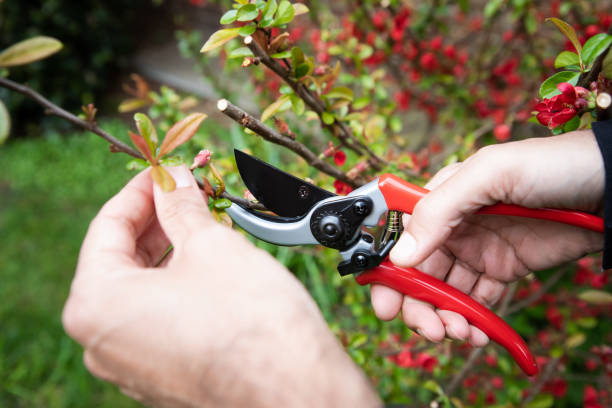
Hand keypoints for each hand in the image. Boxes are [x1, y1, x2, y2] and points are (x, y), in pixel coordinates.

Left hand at [63, 166, 379, 407]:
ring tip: (202, 224)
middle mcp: (102, 341)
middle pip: (121, 260)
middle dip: (157, 220)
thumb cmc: (250, 321)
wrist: (295, 391)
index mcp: (96, 304)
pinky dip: (176, 286)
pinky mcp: (160, 377)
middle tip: (187, 192)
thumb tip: (174, 179)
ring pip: (141, 290)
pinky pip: (157, 319)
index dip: (141, 189)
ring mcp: (130, 365)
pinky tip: (207, 265)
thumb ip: (181, 206)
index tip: (165, 170)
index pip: (108, 226)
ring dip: (168, 252)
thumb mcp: (210, 244)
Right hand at [371, 130, 603, 344]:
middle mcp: (453, 225)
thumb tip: (400, 256)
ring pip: (445, 291)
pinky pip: (476, 300)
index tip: (385, 303)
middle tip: (428, 329)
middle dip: (417, 304)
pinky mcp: (503, 268)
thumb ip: (440, 210)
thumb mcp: (490, 174)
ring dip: (444, 317)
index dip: (387, 271)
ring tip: (458, 333)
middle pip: (418, 271)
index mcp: (442, 198)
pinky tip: (476, 332)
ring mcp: (478, 248)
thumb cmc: (550, 166)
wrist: (610, 188)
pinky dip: (472, 320)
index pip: (400, 237)